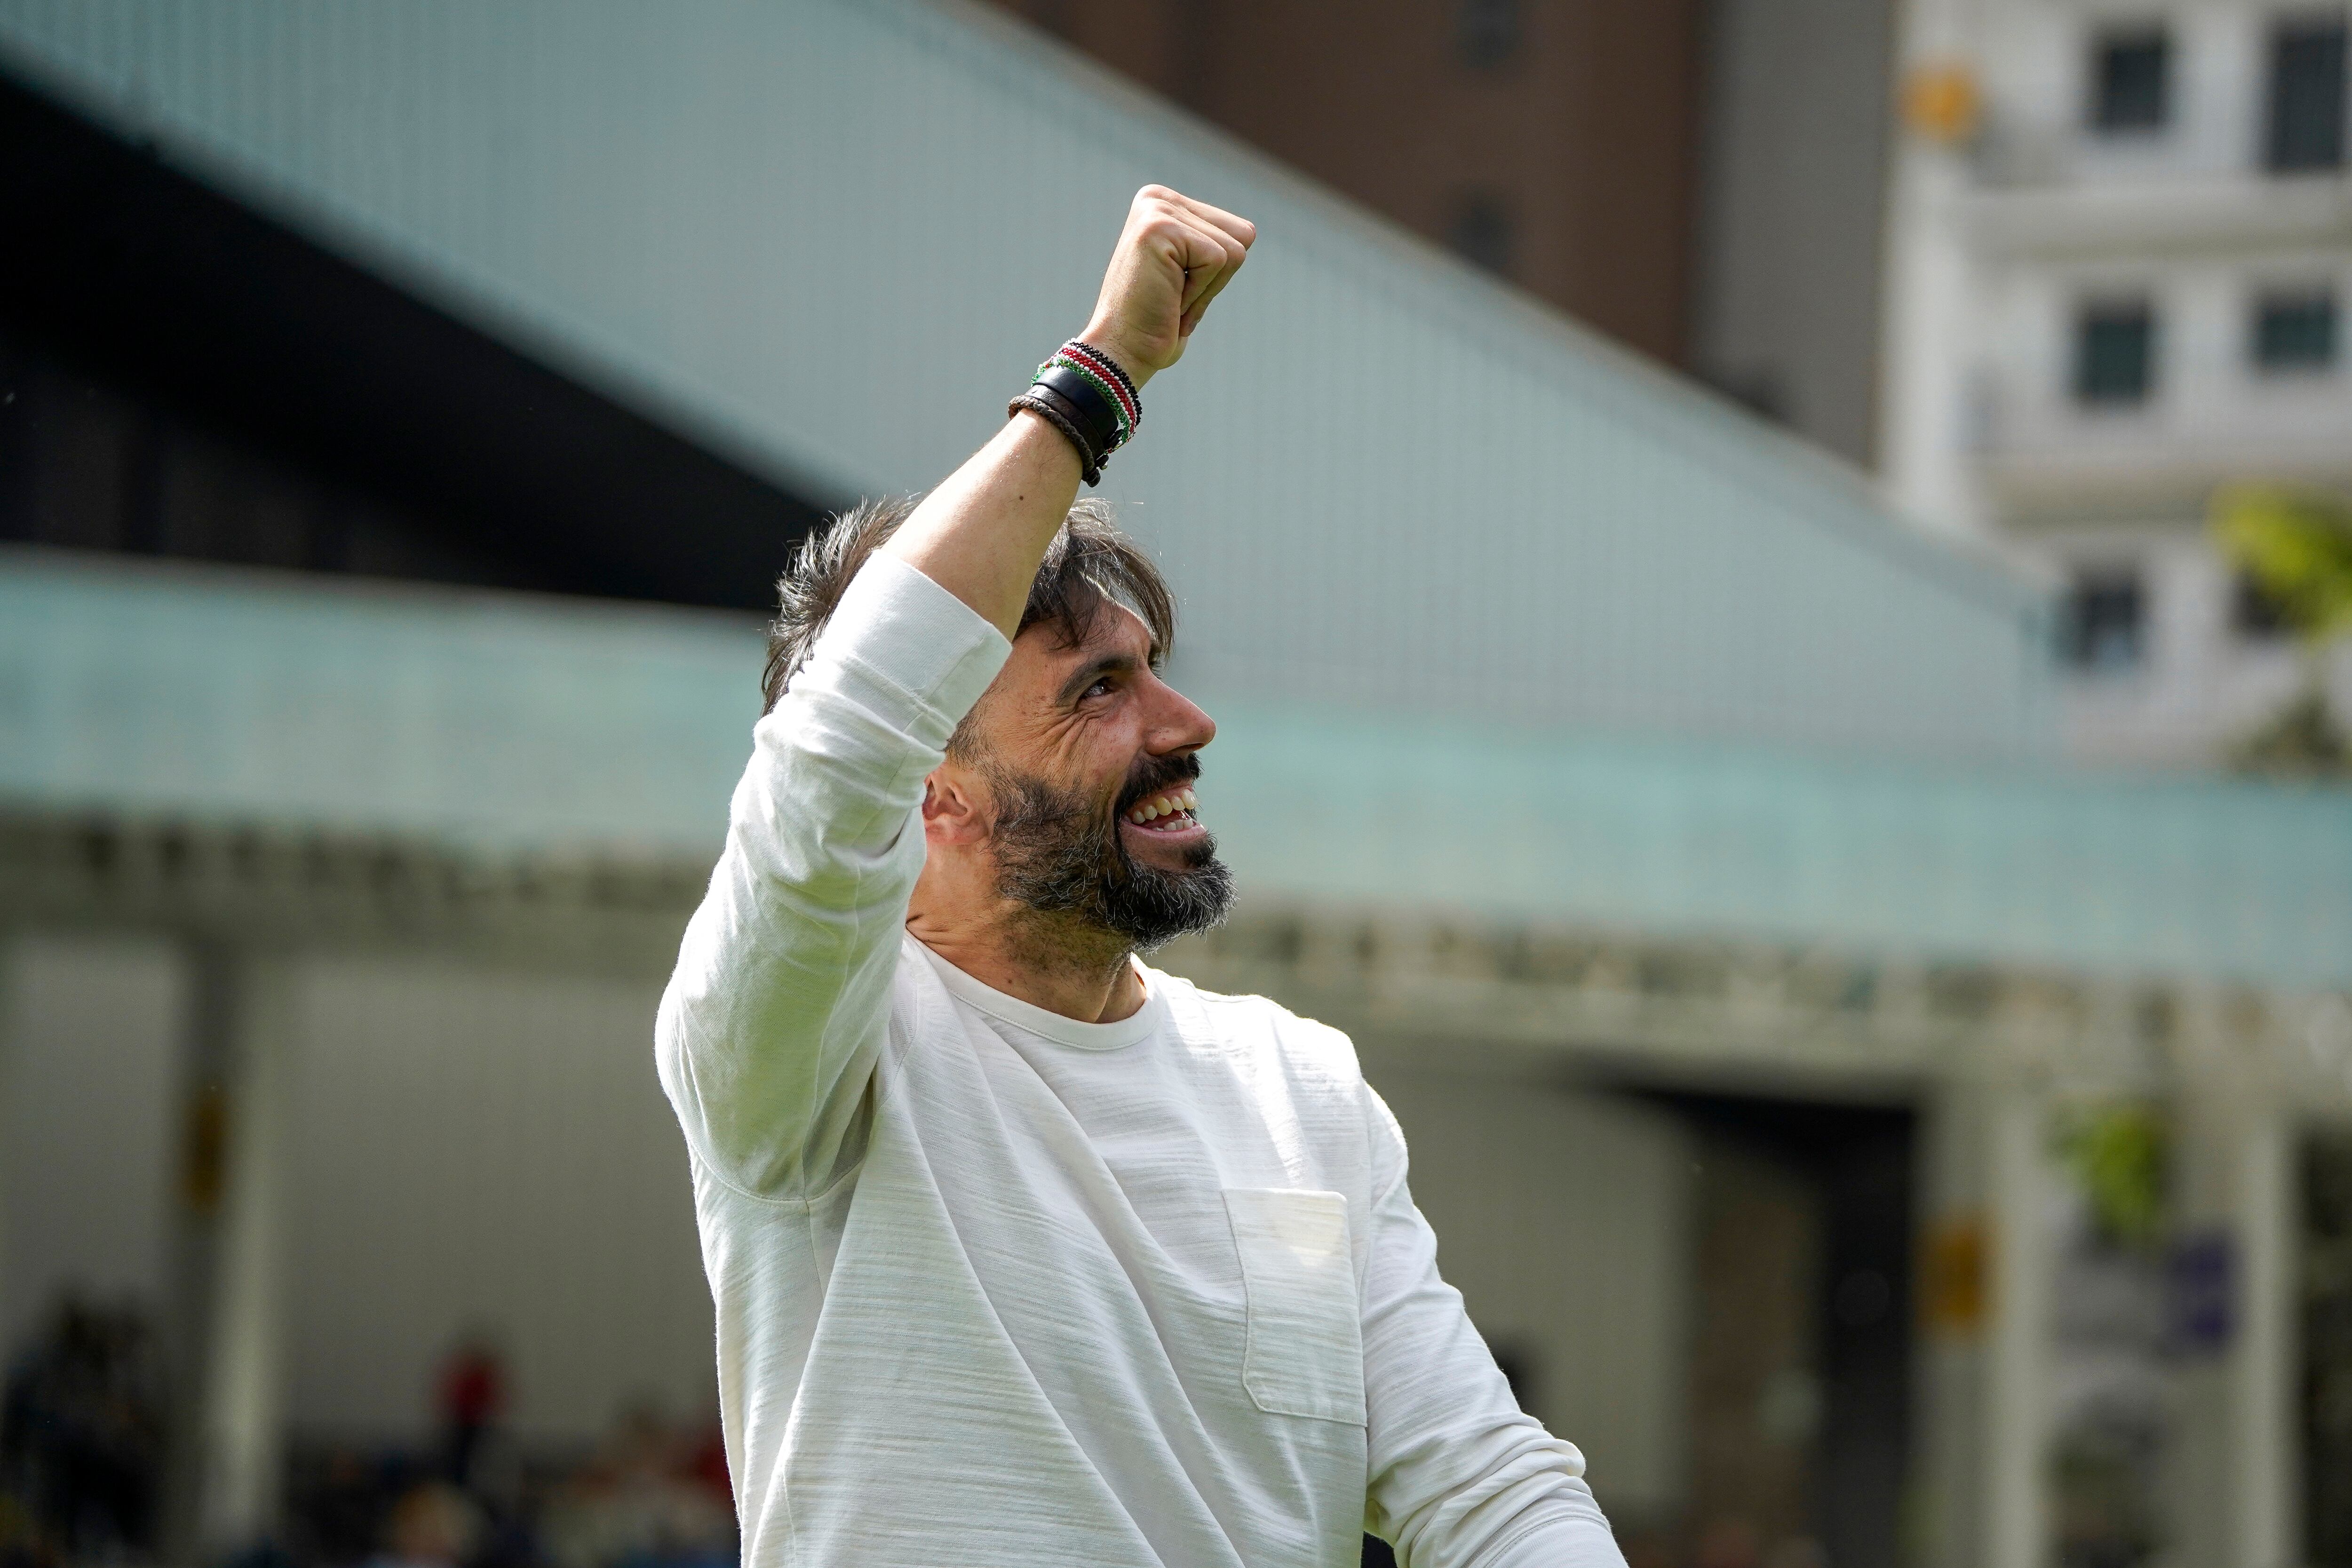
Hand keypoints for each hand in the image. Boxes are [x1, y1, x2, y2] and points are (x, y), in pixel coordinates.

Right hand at [1078, 185, 1254, 388]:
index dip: (1219, 274)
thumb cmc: (1157, 324)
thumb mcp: (1189, 273)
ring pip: (1233, 250)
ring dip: (1207, 288)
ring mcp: (1157, 210)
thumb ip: (1210, 244)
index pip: (1239, 231)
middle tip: (1176, 296)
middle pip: (1242, 235)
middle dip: (1217, 278)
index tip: (1181, 289)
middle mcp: (1158, 199)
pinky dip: (1199, 292)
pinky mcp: (1160, 227)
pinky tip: (1168, 298)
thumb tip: (1248, 231)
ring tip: (1170, 298)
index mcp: (1166, 205)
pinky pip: (1217, 259)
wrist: (1122, 351)